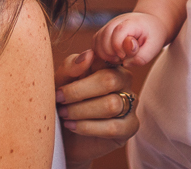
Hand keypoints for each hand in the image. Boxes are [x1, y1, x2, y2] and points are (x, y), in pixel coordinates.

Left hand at [56, 49, 137, 167]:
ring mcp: (130, 102)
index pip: (104, 58)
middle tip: (59, 101)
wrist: (62, 135)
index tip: (61, 85)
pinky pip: (113, 127)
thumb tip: (88, 55)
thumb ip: (71, 66)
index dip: (81, 70)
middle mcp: (123, 79)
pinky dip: (88, 127)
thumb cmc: (62, 102)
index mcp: (108, 63)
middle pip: (109, 80)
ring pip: (111, 105)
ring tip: (64, 115)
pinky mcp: (130, 126)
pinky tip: (73, 126)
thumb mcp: (60, 81)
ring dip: (81, 111)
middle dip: (79, 92)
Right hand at [93, 12, 168, 66]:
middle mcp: (117, 21)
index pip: (118, 33)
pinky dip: (100, 52)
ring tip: (117, 58)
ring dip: (104, 54)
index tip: (126, 56)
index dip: (119, 48)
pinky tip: (112, 56)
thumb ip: (142, 57)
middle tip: (122, 58)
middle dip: (111, 53)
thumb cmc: (153, 36)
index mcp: (131, 22)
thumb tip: (125, 63)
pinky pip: (95, 42)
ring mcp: (108, 25)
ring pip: (96, 40)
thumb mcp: (154, 47)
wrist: (150, 24)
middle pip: (104, 37)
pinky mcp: (103, 32)